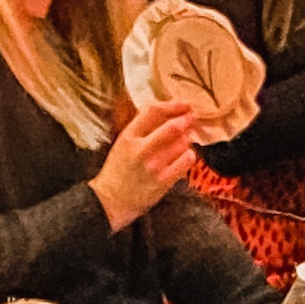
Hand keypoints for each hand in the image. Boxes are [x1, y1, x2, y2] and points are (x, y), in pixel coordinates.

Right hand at [90, 101, 206, 227]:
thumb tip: (168, 110)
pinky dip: (189, 155)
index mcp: (128, 137)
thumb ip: (141, 127)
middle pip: (172, 126)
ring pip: (182, 143)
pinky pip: (186, 161)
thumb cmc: (119, 169)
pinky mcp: (164, 180)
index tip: (183, 104)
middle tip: (192, 117)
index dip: (172, 105)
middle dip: (187, 119)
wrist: (112, 200)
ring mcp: (154, 166)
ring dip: (187, 138)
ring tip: (184, 140)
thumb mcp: (123, 143)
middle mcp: (141, 150)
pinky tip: (185, 155)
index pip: (153, 111)